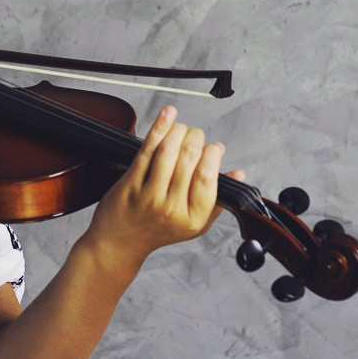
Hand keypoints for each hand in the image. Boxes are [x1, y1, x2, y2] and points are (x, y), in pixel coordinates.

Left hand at [84, 105, 244, 270]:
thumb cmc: (158, 231)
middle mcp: (172, 208)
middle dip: (195, 138)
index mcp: (193, 218)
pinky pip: (147, 150)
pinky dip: (159, 128)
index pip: (208, 178)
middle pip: (189, 160)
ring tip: (181, 128)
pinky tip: (167, 115)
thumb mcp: (194, 225)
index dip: (213, 155)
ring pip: (168, 152)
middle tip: (195, 135)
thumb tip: (238, 174)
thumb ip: (218, 200)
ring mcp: (149, 196)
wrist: (120, 243)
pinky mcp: (130, 184)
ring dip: (177, 131)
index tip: (214, 147)